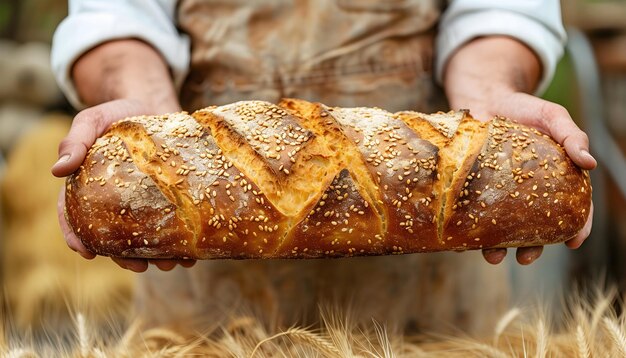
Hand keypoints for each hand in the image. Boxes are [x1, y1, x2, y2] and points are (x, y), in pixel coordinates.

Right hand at [52, 99, 195, 271]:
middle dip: (126, 258)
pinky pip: (171, 226)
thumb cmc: (119, 114)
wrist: (155, 105)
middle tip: (139, 267)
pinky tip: (191, 253)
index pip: (74, 215)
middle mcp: (114, 201)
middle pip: (114, 237)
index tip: (85, 252)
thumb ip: (76, 141)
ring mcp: (142, 203)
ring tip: (170, 263)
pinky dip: (180, 243)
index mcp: (88, 187)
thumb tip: (57, 170)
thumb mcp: (93, 121)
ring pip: (144, 238)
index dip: (77, 235)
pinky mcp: (167, 199)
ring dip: (157, 255)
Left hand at [443, 37, 595, 264]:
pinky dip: (469, 231)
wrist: (482, 99)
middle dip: (531, 247)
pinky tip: (463, 242)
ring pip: (501, 227)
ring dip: (498, 247)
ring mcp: (499, 193)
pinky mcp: (473, 190)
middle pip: (533, 227)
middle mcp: (527, 193)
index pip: (572, 208)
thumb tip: (590, 163)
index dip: (576, 227)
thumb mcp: (552, 117)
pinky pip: (472, 215)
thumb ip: (572, 136)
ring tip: (492, 255)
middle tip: (525, 258)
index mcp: (554, 180)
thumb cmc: (523, 108)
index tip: (574, 242)